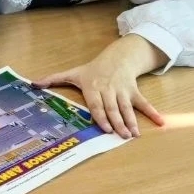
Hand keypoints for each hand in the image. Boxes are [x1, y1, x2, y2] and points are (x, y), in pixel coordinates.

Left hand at [33, 39, 164, 137]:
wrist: (117, 57)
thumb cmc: (92, 70)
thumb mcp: (72, 72)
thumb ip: (53, 79)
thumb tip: (32, 83)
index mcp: (93, 87)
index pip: (97, 104)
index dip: (101, 116)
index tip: (105, 128)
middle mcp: (108, 89)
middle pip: (113, 108)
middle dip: (118, 122)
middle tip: (122, 136)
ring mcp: (123, 90)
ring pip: (127, 107)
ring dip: (132, 121)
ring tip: (135, 135)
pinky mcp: (134, 91)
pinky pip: (143, 103)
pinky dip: (152, 112)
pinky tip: (161, 122)